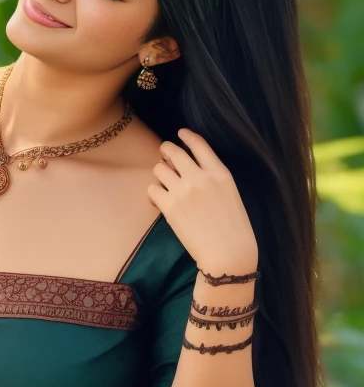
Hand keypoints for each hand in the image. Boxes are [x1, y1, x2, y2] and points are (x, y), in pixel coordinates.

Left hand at [148, 129, 257, 273]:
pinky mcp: (170, 207)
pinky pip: (152, 190)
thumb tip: (191, 171)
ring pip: (159, 169)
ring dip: (160, 174)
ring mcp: (183, 191)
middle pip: (174, 152)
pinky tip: (159, 201)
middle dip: (166, 150)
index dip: (186, 136)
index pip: (199, 145)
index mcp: (220, 173)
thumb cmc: (234, 228)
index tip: (179, 134)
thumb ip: (213, 179)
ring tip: (164, 183)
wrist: (228, 252)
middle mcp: (200, 177)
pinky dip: (153, 193)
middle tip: (163, 153)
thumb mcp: (231, 194)